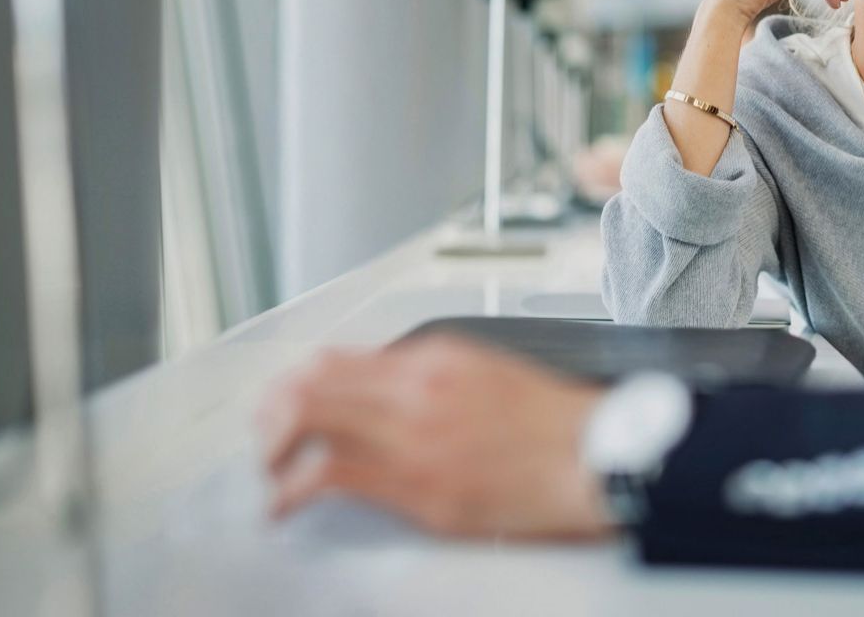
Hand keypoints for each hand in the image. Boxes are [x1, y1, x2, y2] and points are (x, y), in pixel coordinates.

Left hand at [258, 335, 614, 539]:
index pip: (338, 358)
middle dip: (272, 416)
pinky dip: (290, 492)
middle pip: (310, 384)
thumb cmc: (557, 425)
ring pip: (308, 421)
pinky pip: (328, 476)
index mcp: (437, 356)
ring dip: (273, 453)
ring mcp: (414, 435)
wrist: (598, 455)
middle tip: (265, 443)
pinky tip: (284, 506)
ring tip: (272, 477)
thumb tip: (390, 390)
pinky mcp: (417, 485)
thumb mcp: (492, 374)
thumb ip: (436, 378)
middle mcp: (417, 387)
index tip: (283, 406)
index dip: (295, 384)